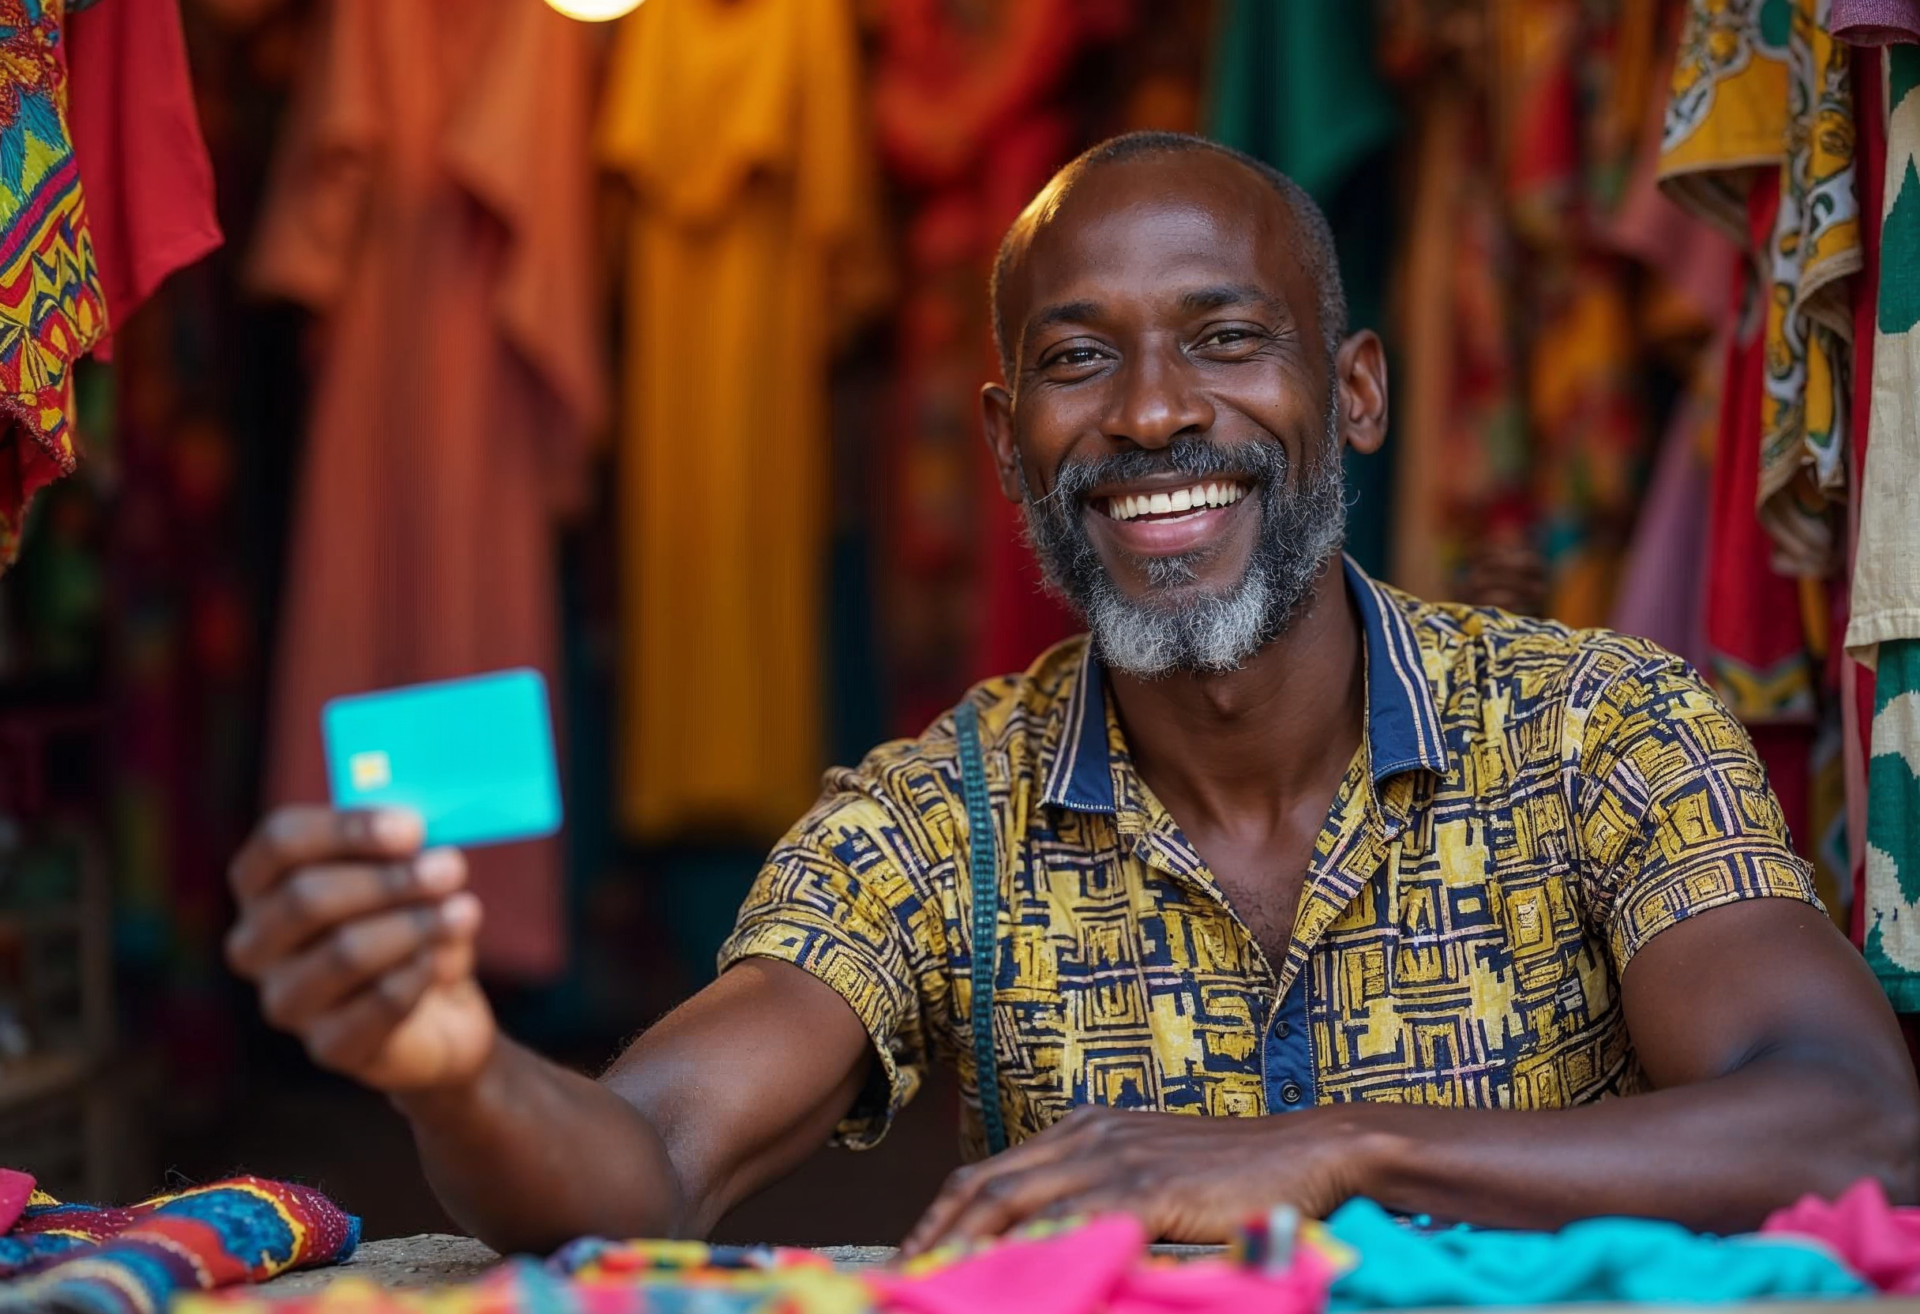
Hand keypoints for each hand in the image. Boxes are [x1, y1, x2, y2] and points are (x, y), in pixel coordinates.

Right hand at [226, 807, 496, 1091]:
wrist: (438, 1014)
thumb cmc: (411, 923)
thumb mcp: (409, 873)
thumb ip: (407, 847)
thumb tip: (425, 837)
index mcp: (263, 884)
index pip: (279, 841)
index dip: (346, 829)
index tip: (412, 828)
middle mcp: (256, 943)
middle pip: (307, 898)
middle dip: (389, 880)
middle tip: (451, 867)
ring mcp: (286, 1001)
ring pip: (345, 952)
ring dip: (416, 925)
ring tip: (465, 911)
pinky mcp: (328, 1047)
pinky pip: (378, 1003)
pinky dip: (421, 973)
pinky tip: (447, 958)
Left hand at [902, 1105, 1384, 1254]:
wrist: (1309, 1153)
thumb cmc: (1235, 1174)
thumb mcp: (1152, 1175)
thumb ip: (1099, 1196)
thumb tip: (1049, 1244)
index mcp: (1084, 1128)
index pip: (988, 1173)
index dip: (940, 1217)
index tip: (907, 1257)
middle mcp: (1089, 1135)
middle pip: (985, 1187)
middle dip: (932, 1236)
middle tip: (894, 1280)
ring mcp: (1116, 1158)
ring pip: (1013, 1205)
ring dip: (964, 1250)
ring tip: (928, 1287)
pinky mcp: (1147, 1188)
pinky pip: (1072, 1225)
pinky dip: (1031, 1256)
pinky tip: (1008, 1284)